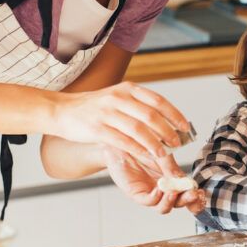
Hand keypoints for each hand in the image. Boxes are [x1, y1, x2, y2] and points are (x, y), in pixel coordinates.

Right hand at [52, 81, 188, 159]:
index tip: (185, 127)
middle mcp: (118, 98)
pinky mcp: (97, 129)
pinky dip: (138, 151)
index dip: (174, 114)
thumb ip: (138, 105)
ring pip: (138, 130)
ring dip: (155, 144)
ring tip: (165, 154)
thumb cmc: (93, 107)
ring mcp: (107, 113)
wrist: (62, 110)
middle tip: (177, 144)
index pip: (157, 101)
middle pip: (150, 116)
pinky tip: (147, 157)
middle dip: (168, 132)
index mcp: (127, 89)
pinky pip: (123, 141)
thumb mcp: (117, 97)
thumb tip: (166, 120)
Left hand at [103, 148, 203, 214]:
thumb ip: (172, 166)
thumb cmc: (139, 144)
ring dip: (172, 201)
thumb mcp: (161, 153)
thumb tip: (185, 180)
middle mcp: (162, 189)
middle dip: (187, 201)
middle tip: (193, 195)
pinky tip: (160, 189)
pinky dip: (157, 197)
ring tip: (175, 192)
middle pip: (178, 203)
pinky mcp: (136, 194)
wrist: (118, 139)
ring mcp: (150, 192)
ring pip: (164, 207)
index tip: (201, 193)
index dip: (195, 196)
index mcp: (172, 179)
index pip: (186, 192)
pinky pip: (149, 201)